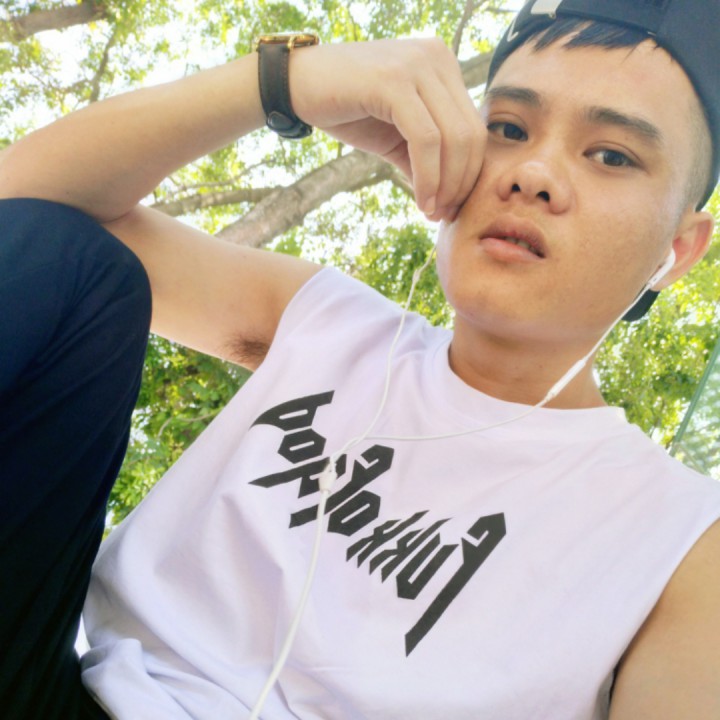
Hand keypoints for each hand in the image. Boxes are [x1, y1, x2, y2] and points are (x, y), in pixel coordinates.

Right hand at [289, 38, 486, 221]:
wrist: (296, 85)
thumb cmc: (347, 109)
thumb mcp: (396, 136)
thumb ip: (425, 159)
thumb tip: (449, 201)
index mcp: (442, 65)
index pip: (474, 127)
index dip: (469, 173)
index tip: (451, 207)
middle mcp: (436, 57)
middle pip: (470, 134)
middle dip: (461, 183)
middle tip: (443, 214)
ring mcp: (417, 66)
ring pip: (452, 139)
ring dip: (445, 185)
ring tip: (430, 211)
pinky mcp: (395, 81)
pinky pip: (425, 140)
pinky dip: (428, 176)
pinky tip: (420, 200)